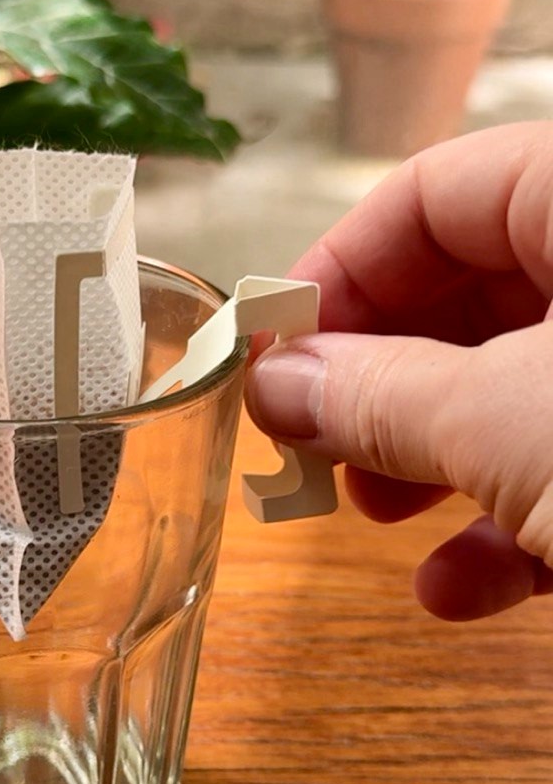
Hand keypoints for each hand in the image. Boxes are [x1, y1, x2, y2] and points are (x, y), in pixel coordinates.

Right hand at [245, 121, 552, 620]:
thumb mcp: (508, 422)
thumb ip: (380, 395)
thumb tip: (271, 384)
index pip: (435, 191)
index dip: (335, 272)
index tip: (266, 356)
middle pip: (469, 294)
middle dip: (375, 384)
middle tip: (306, 445)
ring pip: (517, 388)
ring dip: (429, 462)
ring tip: (368, 515)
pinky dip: (511, 528)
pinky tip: (460, 592)